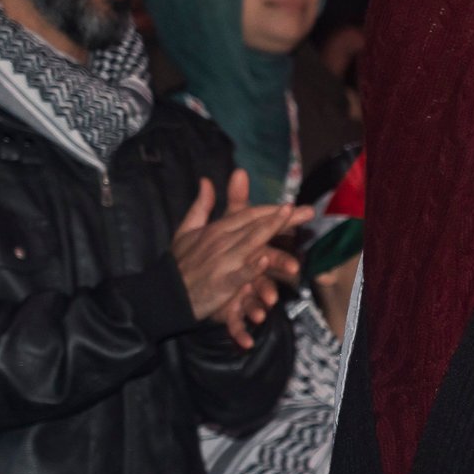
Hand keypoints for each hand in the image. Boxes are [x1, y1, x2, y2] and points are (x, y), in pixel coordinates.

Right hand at [171, 171, 310, 343]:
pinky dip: (252, 266)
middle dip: (283, 217)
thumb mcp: (186, 231)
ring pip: (250, 242)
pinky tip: (265, 258)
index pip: (248, 214)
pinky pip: (239, 273)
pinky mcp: (222, 282)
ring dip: (270, 230)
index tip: (294, 206)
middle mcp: (222, 241)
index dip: (271, 210)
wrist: (165, 293)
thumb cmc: (179, 264)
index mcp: (217, 229)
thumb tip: (205, 180)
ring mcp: (223, 260)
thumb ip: (200, 206)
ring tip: (289, 219)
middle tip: (308, 211)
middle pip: (256, 224)